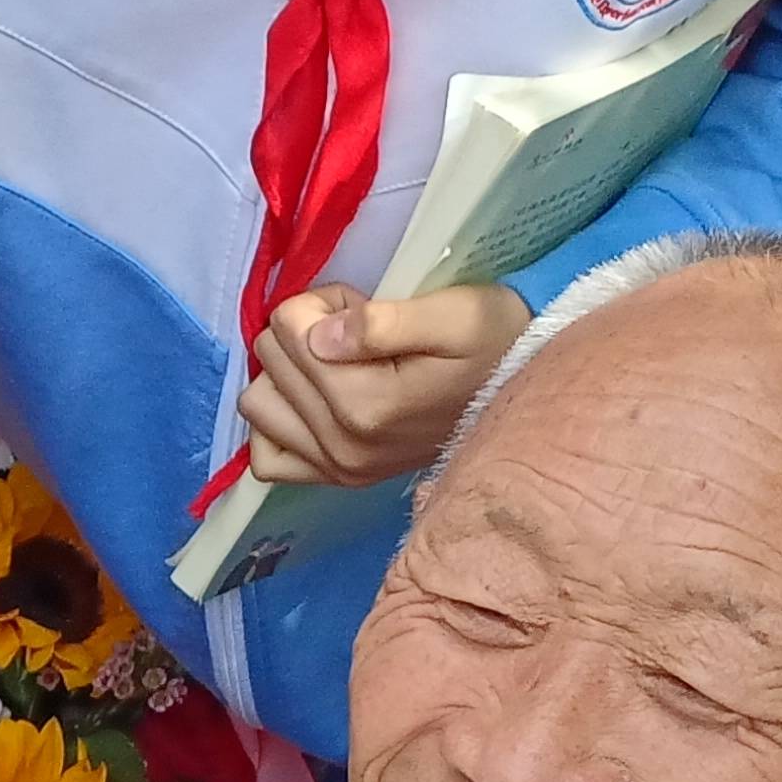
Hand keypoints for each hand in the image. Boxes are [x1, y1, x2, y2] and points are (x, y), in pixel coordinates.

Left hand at [238, 282, 529, 489]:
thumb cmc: (492, 342)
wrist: (523, 393)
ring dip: (286, 374)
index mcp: (366, 405)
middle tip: (357, 333)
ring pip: (258, 402)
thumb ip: (382, 323)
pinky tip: (312, 402)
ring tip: (337, 364)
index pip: (289, 326)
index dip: (323, 302)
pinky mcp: (338, 478)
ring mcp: (338, 468)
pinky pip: (268, 457)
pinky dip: (280, 422)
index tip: (362, 308)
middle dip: (306, 331)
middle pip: (271, 357)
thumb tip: (316, 337)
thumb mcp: (453, 315)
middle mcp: (343, 446)